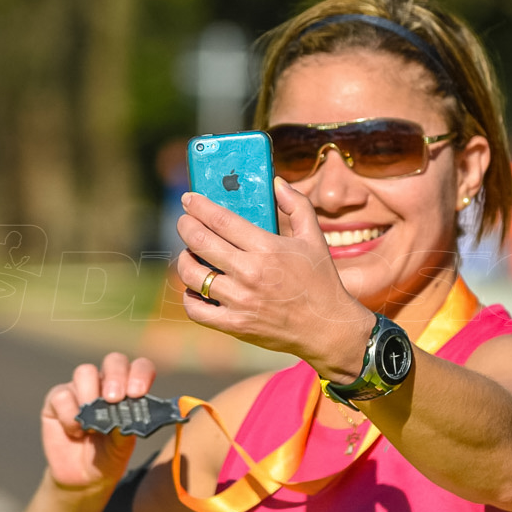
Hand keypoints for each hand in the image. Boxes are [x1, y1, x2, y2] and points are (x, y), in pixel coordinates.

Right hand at [39, 353, 155, 491]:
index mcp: (129, 389)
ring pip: (85, 372)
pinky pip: (62, 395)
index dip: (140, 374)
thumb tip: (126, 416)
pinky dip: (69, 414)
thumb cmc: (109, 455)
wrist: (83, 477)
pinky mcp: (57, 400)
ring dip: (90, 394)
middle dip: (116, 375)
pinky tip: (75, 432)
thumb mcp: (122, 446)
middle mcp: (105, 383)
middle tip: (114, 399)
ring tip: (92, 424)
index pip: (140, 367)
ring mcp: (80, 389)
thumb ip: (126, 429)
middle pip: (113, 360)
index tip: (137, 393)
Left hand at [176, 178, 373, 380]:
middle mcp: (250, 273)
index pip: (221, 220)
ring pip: (192, 275)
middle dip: (185, 225)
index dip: (198, 206)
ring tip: (189, 254)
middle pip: (199, 242)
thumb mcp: (315, 238)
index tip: (188, 199)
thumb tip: (277, 182)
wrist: (328, 329)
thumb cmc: (321, 281)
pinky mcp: (235, 324)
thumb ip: (298, 205)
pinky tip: (195, 288)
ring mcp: (240, 301)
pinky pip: (196, 309)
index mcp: (268, 248)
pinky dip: (189, 296)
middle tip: (184, 221)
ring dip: (184, 259)